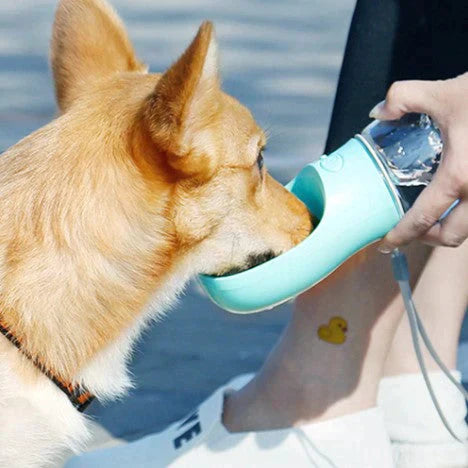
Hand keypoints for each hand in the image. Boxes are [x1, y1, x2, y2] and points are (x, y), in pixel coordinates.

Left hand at [369, 72, 467, 250]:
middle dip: (427, 239)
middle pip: (451, 236)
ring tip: (435, 217)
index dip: (399, 236)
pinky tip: (459, 200)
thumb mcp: (443, 92)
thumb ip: (403, 97)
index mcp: (459, 175)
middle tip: (411, 230)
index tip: (385, 244)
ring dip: (451, 229)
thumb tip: (379, 112)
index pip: (421, 219)